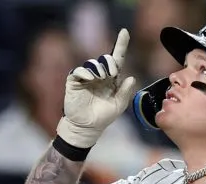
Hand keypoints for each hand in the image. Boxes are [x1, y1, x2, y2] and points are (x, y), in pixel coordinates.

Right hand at [56, 28, 137, 149]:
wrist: (87, 127)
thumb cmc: (103, 117)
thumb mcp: (119, 105)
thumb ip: (124, 91)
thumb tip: (131, 78)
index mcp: (111, 79)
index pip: (117, 59)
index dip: (121, 45)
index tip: (125, 32)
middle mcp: (99, 76)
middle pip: (105, 59)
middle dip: (110, 63)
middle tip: (112, 73)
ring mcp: (86, 78)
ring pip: (92, 63)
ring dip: (99, 68)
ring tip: (102, 77)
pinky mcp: (74, 82)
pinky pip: (79, 71)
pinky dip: (85, 72)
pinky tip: (90, 78)